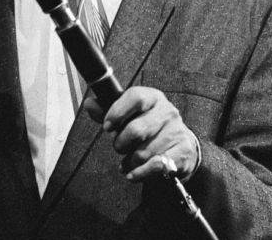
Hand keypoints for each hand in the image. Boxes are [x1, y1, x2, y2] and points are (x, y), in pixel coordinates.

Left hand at [83, 87, 199, 181]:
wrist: (180, 147)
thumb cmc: (149, 130)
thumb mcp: (130, 117)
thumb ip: (108, 111)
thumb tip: (89, 104)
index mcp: (154, 98)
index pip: (136, 97)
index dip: (118, 111)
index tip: (107, 126)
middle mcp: (168, 112)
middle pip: (136, 130)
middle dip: (121, 144)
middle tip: (120, 147)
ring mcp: (177, 131)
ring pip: (143, 153)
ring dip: (130, 162)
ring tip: (129, 161)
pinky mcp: (182, 151)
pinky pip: (155, 166)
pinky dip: (140, 173)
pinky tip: (134, 173)